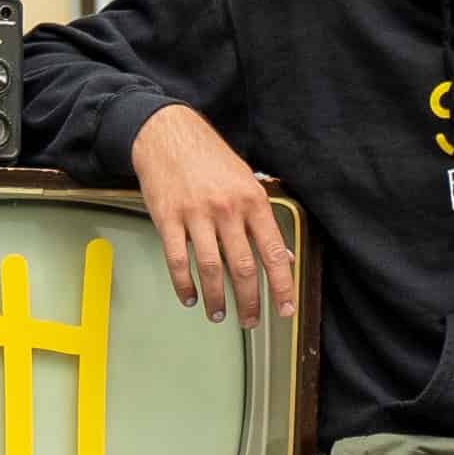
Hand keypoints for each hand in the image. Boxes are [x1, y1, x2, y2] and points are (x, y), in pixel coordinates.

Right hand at [130, 108, 298, 326]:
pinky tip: (190, 297)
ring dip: (216, 299)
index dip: (282, 285)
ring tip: (218, 314)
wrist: (168, 134)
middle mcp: (227, 209)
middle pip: (243, 268)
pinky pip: (177, 261)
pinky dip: (184, 285)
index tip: (286, 309)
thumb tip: (282, 254)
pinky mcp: (167, 218)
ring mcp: (196, 215)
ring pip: (210, 269)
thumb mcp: (246, 182)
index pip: (273, 252)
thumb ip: (262, 220)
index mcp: (252, 201)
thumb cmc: (209, 158)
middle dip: (249, 301)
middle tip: (250, 320)